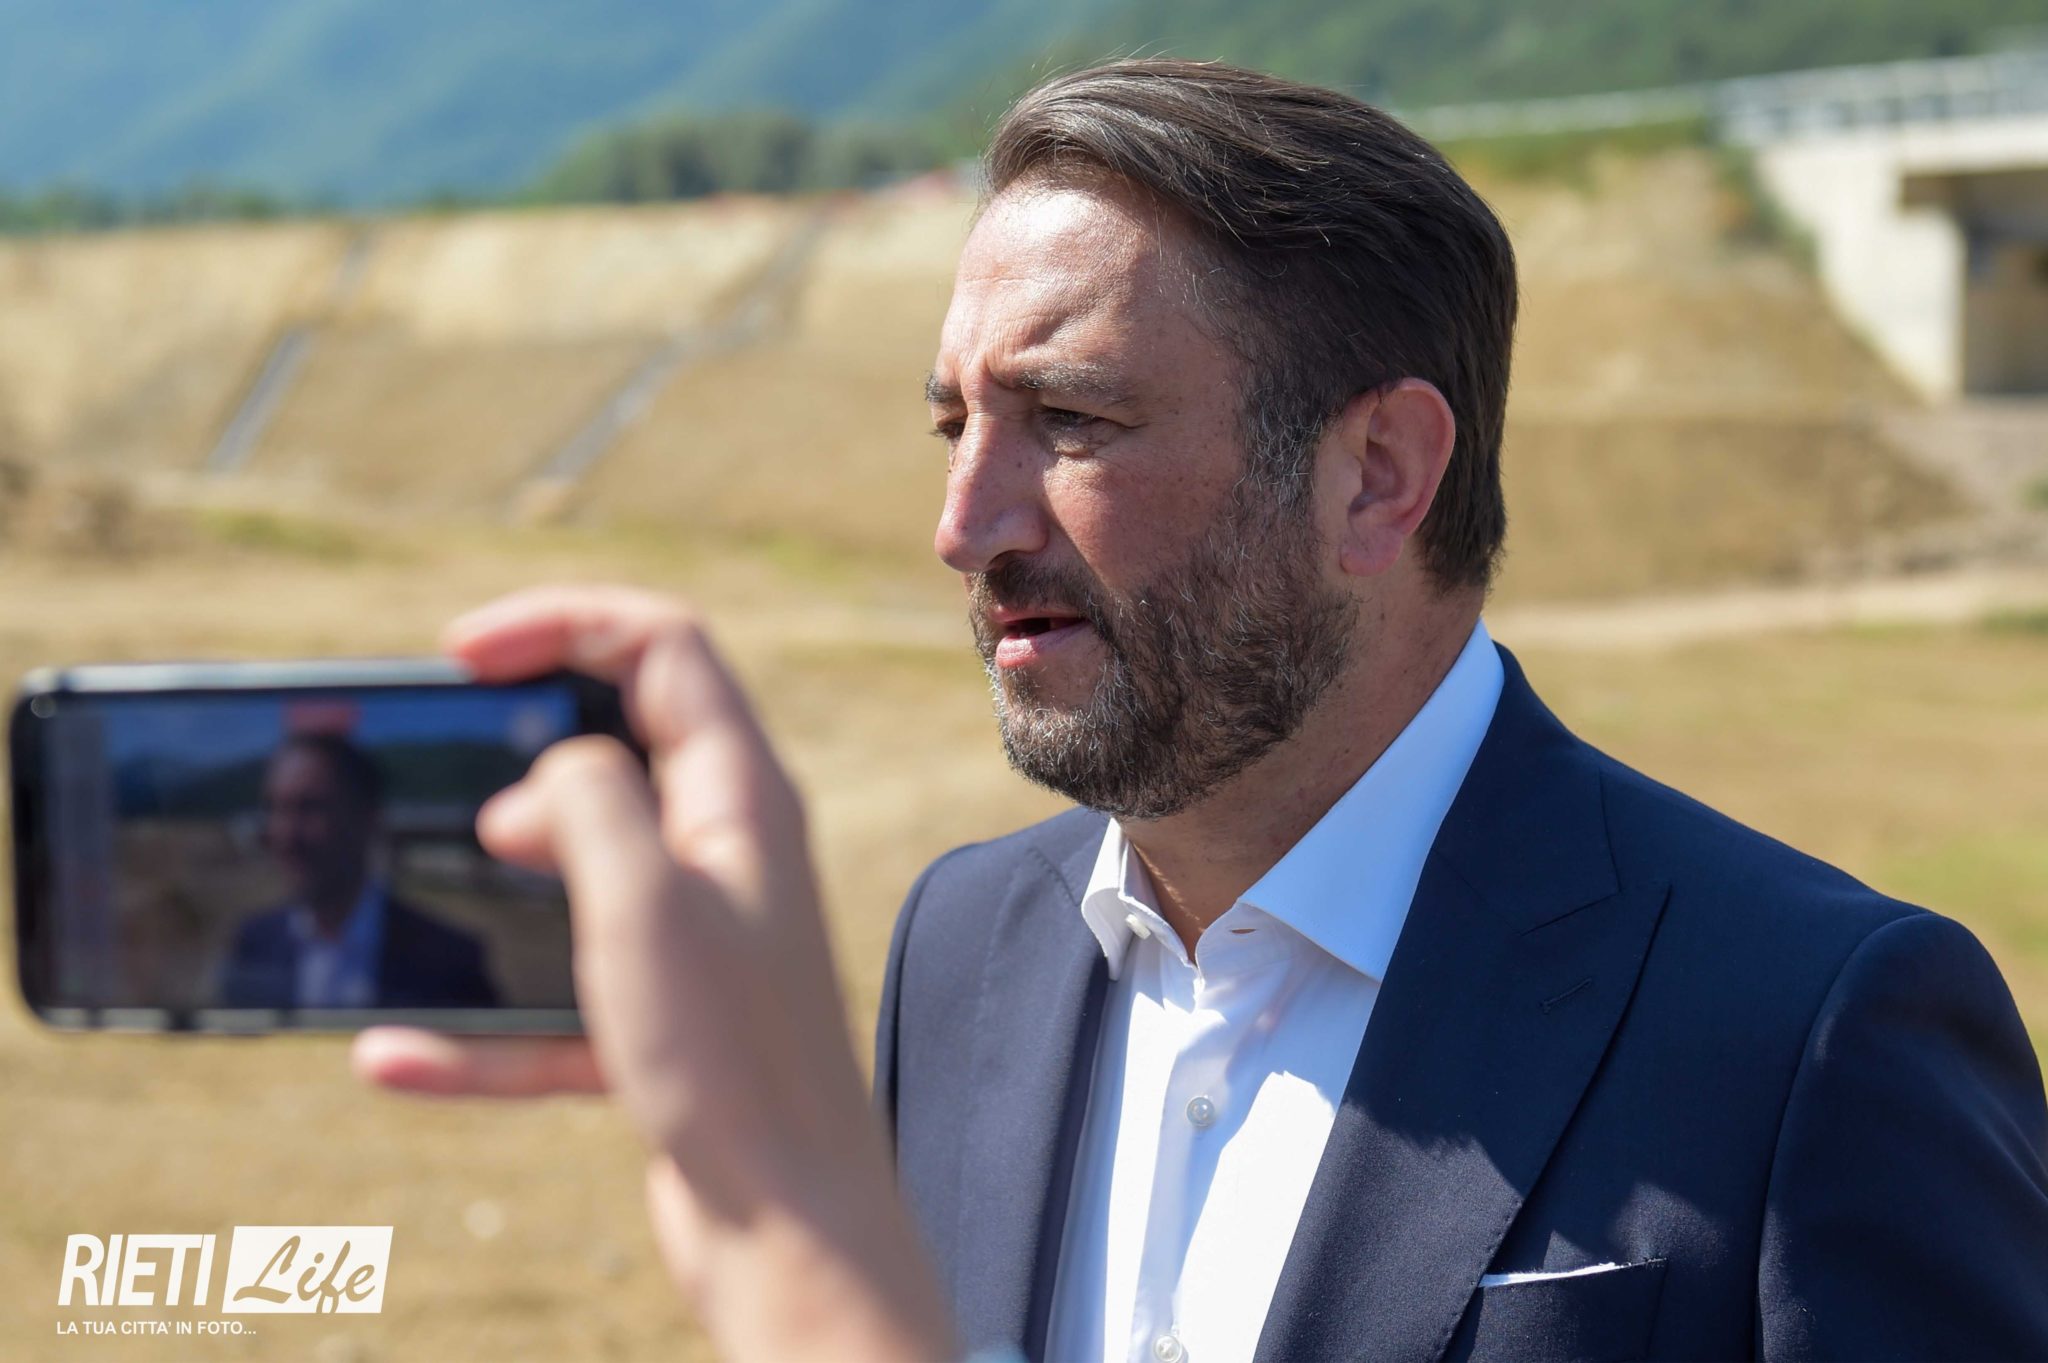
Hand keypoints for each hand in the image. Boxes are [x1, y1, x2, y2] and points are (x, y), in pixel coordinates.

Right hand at [352, 586, 954, 1362]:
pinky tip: (397, 1056)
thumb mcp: (641, 898)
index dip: (562, 622)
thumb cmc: (730, 1057)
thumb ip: (586, 801)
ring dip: (504, 873)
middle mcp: (729, 849)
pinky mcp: (668, 1019)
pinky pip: (560, 999)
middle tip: (444, 762)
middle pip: (624, 742)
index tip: (461, 653)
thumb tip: (541, 779)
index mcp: (741, 793)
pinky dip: (486, 1021)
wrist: (790, 1223)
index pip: (663, 646)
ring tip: (422, 886)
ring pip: (585, 869)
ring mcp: (699, 935)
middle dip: (526, 740)